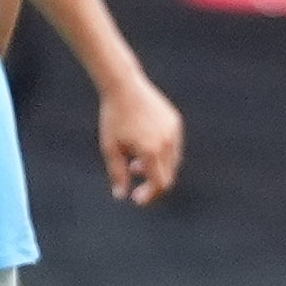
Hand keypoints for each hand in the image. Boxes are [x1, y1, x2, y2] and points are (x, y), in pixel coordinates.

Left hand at [97, 73, 184, 206]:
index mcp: (151, 151)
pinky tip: (143, 149)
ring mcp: (173, 131)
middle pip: (168, 175)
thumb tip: (121, 196)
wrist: (124, 86)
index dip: (150, 195)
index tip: (137, 199)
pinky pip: (173, 146)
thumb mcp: (110, 148)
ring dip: (156, 168)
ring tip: (135, 164)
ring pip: (172, 161)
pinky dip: (161, 154)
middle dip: (152, 183)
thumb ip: (117, 173)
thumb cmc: (113, 118)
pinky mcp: (175, 122)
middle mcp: (167, 142)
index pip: (159, 183)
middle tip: (136, 184)